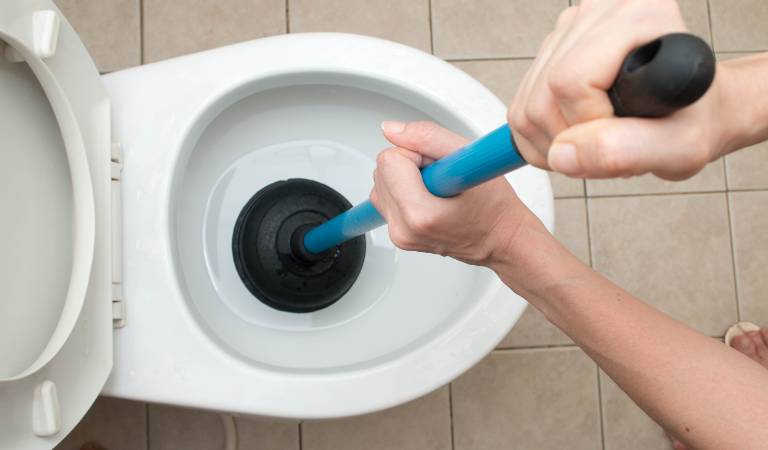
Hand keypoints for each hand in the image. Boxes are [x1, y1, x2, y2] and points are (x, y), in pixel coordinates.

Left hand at [370, 121, 543, 265]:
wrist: (499, 238)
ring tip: (437, 188)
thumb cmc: (493, 206)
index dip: (416, 153)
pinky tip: (428, 197)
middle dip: (410, 165)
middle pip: (382, 170)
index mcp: (419, 214)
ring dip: (405, 178)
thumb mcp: (470, 158)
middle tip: (441, 177)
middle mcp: (403, 229)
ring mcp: (399, 235)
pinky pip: (386, 198)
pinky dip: (404, 191)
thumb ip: (426, 137)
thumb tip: (391, 129)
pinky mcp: (397, 235)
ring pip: (380, 183)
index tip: (439, 166)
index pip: (390, 159)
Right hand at [508, 0, 727, 180]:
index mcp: (638, 17)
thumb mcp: (678, 147)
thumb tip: (562, 154)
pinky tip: (578, 137)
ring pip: (525, 106)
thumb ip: (624, 150)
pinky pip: (521, 107)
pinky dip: (542, 137)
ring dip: (553, 143)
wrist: (694, 113)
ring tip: (596, 143)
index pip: (570, 80)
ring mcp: (571, 28)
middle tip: (607, 147)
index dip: (586, 124)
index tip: (621, 134)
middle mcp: (599, 11)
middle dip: (567, 139)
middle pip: (541, 94)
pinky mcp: (552, 48)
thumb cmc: (693, 122)